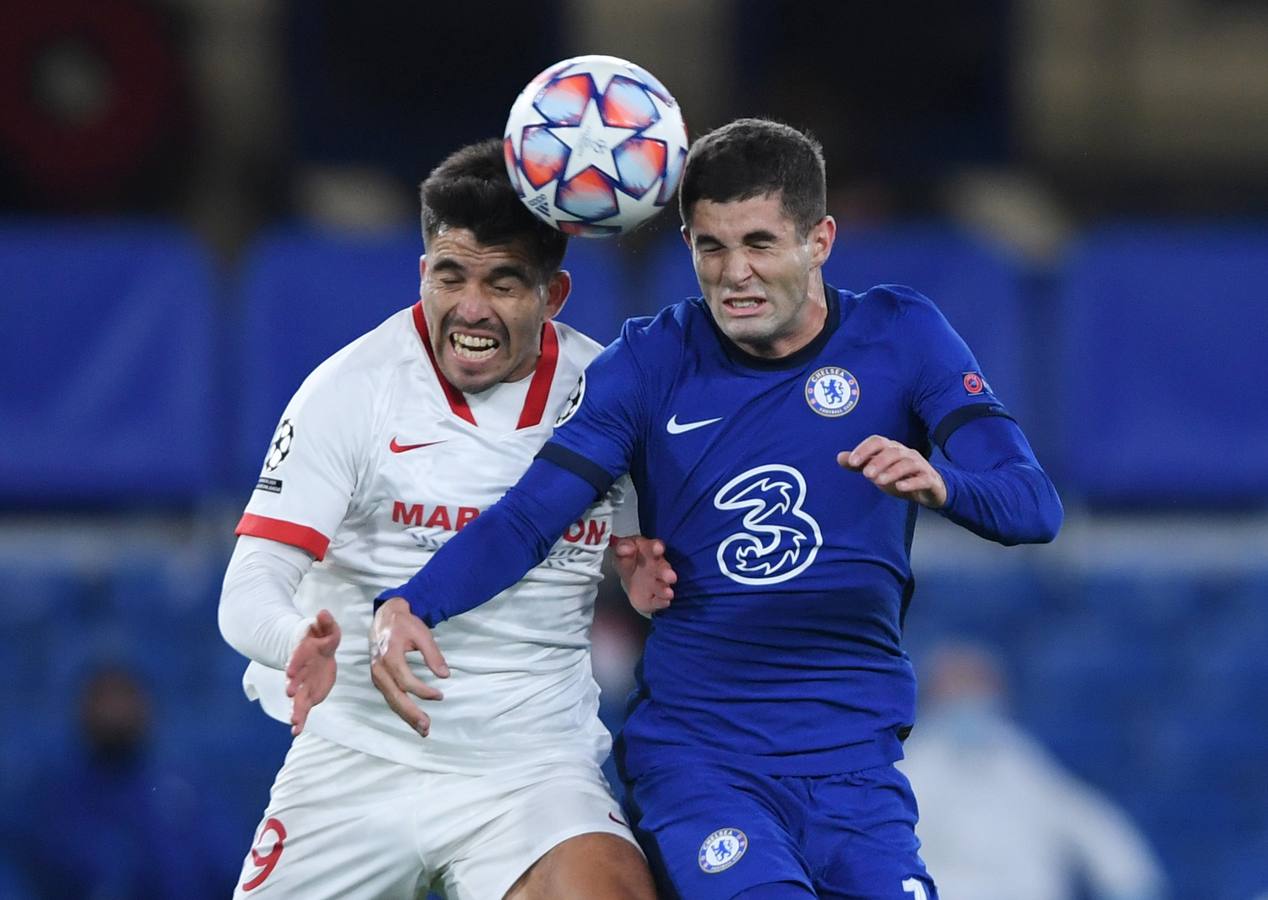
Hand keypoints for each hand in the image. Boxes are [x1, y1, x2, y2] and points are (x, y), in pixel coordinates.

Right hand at [285, 609, 340, 736]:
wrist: (316, 652)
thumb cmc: (321, 639)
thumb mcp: (326, 629)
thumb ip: (326, 623)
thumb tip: (323, 613)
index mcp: (303, 654)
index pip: (298, 658)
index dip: (294, 664)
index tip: (290, 672)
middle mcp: (300, 672)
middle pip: (295, 680)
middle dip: (293, 687)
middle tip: (291, 694)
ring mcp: (303, 685)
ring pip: (297, 699)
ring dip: (296, 710)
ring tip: (294, 723)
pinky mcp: (308, 695)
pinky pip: (302, 709)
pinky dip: (299, 719)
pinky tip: (295, 730)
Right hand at [368, 597, 449, 736]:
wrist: (384, 616)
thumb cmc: (404, 624)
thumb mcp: (422, 633)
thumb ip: (433, 654)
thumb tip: (445, 675)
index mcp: (389, 656)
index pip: (405, 681)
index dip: (423, 691)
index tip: (440, 695)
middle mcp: (379, 669)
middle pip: (395, 696)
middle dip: (411, 713)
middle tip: (426, 727)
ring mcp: (377, 675)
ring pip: (391, 700)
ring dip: (406, 716)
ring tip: (422, 729)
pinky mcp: (379, 678)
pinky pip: (389, 697)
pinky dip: (400, 709)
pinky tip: (411, 718)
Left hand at [611, 535, 675, 615]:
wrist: (630, 575)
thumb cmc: (628, 558)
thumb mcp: (621, 549)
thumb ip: (622, 547)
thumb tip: (627, 548)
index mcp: (648, 551)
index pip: (654, 547)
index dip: (656, 547)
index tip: (658, 548)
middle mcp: (657, 567)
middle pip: (663, 569)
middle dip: (666, 573)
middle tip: (671, 576)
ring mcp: (656, 583)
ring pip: (662, 586)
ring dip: (665, 590)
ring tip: (669, 593)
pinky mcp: (653, 598)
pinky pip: (658, 601)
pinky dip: (661, 602)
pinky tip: (664, 602)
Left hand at [839, 435, 946, 507]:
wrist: (930, 489)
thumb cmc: (900, 476)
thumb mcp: (878, 470)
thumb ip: (860, 464)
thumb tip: (839, 457)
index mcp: (891, 449)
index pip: (878, 441)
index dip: (864, 449)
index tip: (851, 462)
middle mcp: (906, 453)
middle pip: (892, 452)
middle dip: (878, 462)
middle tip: (866, 475)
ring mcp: (919, 465)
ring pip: (907, 464)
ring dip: (892, 471)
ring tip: (879, 481)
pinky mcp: (929, 479)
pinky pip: (922, 479)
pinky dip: (911, 482)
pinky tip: (900, 487)